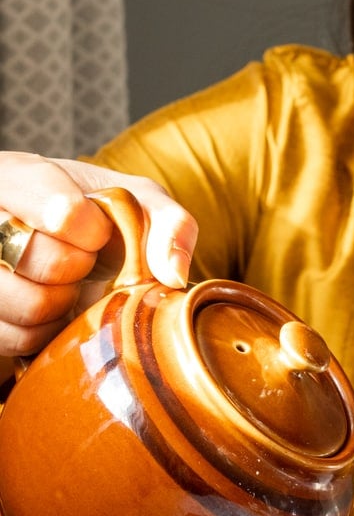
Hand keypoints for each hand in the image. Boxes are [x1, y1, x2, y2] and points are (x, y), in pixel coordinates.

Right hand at [0, 152, 197, 362]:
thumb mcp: (139, 203)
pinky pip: (17, 338)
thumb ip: (168, 223)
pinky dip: (46, 333)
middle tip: (84, 259)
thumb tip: (174, 274)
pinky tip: (54, 309)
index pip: (52, 202)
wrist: (64, 244)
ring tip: (68, 284)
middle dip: (77, 267)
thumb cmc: (101, 218)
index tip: (97, 232)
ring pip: (27, 304)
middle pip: (38, 258)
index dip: (85, 224)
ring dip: (63, 302)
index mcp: (19, 177)